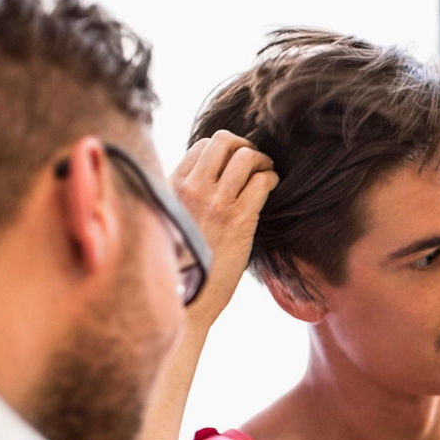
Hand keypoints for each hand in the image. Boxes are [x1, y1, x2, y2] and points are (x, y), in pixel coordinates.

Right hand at [170, 130, 276, 332]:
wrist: (186, 299)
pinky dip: (272, 179)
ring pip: (247, 156)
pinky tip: (270, 188)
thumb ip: (181, 196)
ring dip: (263, 161)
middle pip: (224, 141)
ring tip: (265, 174)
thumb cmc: (179, 263)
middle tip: (254, 161)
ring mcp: (217, 204)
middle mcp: (194, 189)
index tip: (233, 162)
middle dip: (245, 146)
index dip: (224, 149)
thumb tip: (203, 179)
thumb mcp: (168, 219)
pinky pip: (262, 182)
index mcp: (173, 186)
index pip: (203, 145)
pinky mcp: (240, 221)